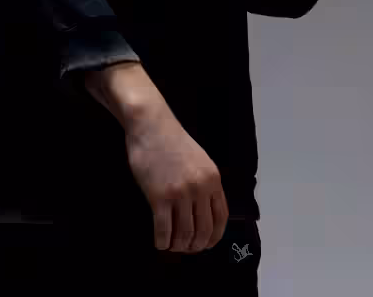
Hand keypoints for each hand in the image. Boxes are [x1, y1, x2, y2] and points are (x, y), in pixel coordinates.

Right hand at [124, 111, 228, 253]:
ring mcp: (180, 193)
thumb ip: (205, 182)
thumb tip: (204, 210)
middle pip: (203, 231)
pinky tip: (159, 242)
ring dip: (178, 246)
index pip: (221, 218)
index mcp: (212, 179)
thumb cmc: (172, 141)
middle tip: (185, 248)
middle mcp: (199, 188)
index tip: (205, 244)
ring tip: (171, 245)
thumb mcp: (199, 160)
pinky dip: (162, 242)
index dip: (214, 237)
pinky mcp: (159, 196)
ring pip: (184, 234)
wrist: (151, 125)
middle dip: (195, 245)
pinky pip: (164, 230)